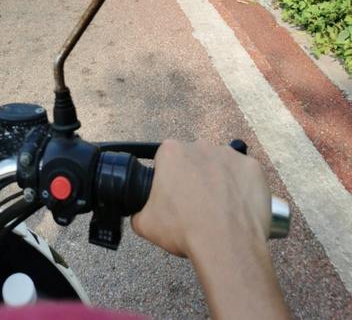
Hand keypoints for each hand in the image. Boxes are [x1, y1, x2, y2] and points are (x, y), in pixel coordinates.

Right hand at [131, 139, 270, 257]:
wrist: (226, 246)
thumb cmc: (185, 230)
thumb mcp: (145, 224)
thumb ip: (139, 211)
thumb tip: (141, 213)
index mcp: (171, 152)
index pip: (167, 159)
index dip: (170, 178)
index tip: (174, 196)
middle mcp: (200, 145)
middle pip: (195, 159)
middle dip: (195, 176)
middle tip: (197, 204)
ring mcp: (229, 154)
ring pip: (221, 165)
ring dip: (219, 180)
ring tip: (220, 209)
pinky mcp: (253, 167)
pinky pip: (246, 175)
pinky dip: (243, 187)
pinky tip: (239, 207)